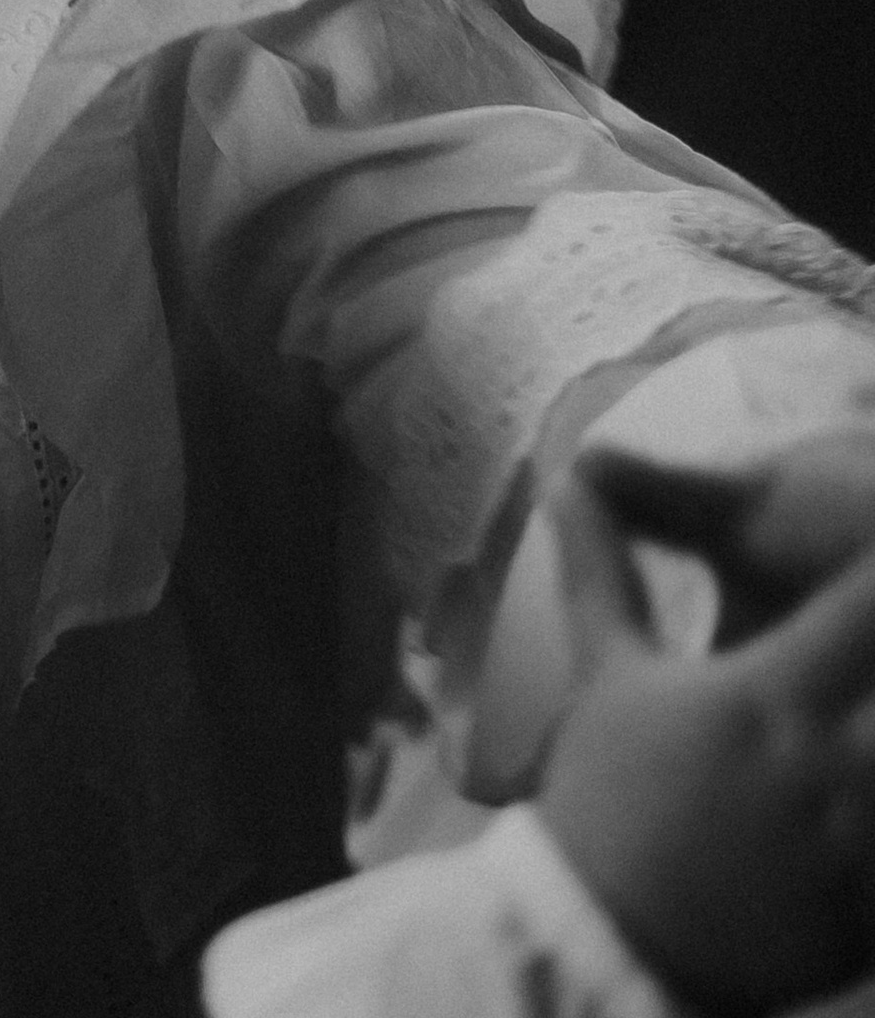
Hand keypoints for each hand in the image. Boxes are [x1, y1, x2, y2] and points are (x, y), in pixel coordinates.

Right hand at [537, 466, 874, 1013]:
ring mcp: (866, 840)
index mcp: (768, 696)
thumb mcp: (607, 676)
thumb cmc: (606, 792)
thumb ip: (602, 572)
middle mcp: (835, 762)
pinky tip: (869, 789)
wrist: (608, 934)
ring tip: (871, 707)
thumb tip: (570, 480)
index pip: (865, 608)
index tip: (866, 548)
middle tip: (873, 634)